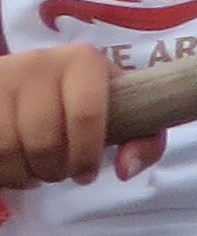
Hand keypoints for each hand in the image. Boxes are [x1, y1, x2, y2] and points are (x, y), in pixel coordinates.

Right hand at [0, 44, 156, 190]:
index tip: (86, 174)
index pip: (87, 114)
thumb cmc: (85, 100)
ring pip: (9, 148)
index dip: (87, 155)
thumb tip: (126, 169)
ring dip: (25, 173)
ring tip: (38, 169)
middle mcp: (40, 62)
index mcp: (83, 61)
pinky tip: (15, 164)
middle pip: (45, 140)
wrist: (31, 79)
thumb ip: (144, 140)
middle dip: (55, 170)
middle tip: (61, 173)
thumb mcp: (123, 111)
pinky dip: (4, 171)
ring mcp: (4, 77)